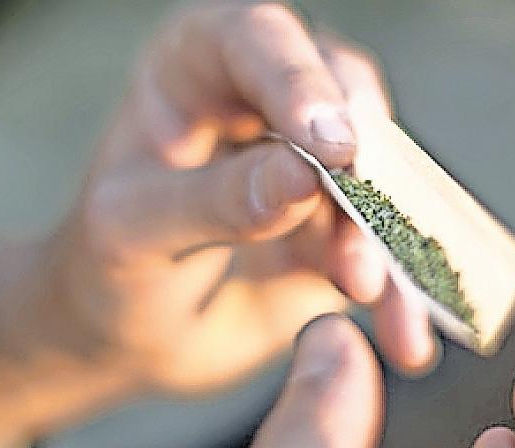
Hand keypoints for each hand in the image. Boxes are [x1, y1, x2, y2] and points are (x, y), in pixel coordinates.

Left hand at [0, 2, 433, 447]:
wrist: (133, 340)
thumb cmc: (110, 270)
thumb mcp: (137, 234)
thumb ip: (215, 200)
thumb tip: (306, 175)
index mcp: (197, 70)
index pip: (256, 40)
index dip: (299, 80)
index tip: (334, 146)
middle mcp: (266, 102)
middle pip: (342, 99)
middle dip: (362, 162)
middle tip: (370, 214)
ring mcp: (314, 166)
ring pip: (377, 178)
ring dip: (382, 235)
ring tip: (363, 289)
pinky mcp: (343, 226)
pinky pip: (386, 249)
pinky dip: (400, 292)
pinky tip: (405, 336)